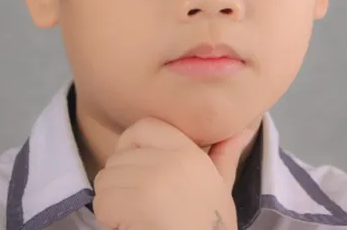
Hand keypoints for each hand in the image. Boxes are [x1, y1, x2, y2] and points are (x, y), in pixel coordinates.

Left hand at [93, 117, 254, 229]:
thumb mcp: (221, 188)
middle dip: (120, 184)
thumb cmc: (211, 224)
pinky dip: (109, 221)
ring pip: (106, 180)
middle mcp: (172, 159)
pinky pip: (103, 203)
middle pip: (117, 157)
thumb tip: (243, 131)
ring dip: (113, 203)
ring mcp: (155, 178)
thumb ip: (225, 155)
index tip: (137, 172)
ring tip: (136, 218)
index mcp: (189, 151)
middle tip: (140, 207)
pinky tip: (131, 227)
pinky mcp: (139, 202)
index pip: (142, 126)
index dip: (131, 146)